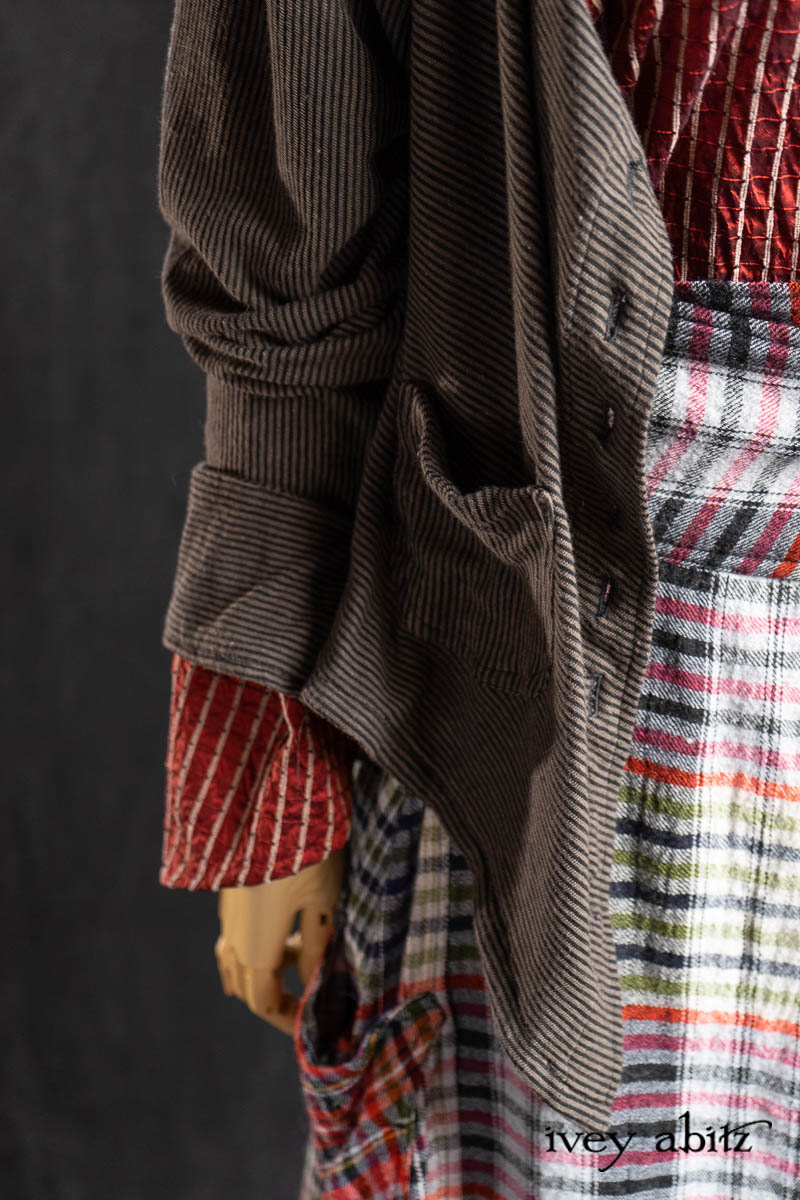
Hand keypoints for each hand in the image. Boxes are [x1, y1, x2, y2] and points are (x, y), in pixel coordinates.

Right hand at [214, 849, 344, 1035]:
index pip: (264, 1002)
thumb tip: (315, 982)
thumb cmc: (306, 851)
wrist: (270, 797)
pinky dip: (259, 944)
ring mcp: (228, 910)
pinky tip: (285, 928)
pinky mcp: (230, 889)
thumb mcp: (325, 901)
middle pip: (247, 986)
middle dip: (278, 997)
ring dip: (267, 969)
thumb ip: (317, 948)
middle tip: (312, 994)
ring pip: (238, 958)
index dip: (288, 1020)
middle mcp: (234, 933)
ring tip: (302, 957)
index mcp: (255, 947)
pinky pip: (237, 932)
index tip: (314, 1025)